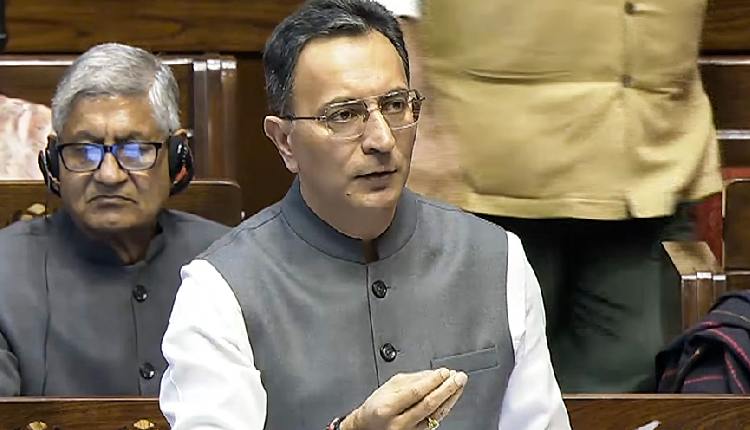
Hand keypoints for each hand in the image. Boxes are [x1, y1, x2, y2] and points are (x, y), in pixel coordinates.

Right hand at [341, 368, 467, 429]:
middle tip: (459, 377)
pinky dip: (444, 407)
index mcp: (388, 407)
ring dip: (450, 398)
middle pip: (428, 404)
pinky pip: (434, 421)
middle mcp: (398, 423)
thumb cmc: (377, 406)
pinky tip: (450, 397)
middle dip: (447, 388)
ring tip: (458, 384)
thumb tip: (434, 374)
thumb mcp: (389, 386)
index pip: (415, 392)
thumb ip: (412, 379)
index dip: (432, 381)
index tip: (445, 372)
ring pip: (435, 415)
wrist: (369, 427)